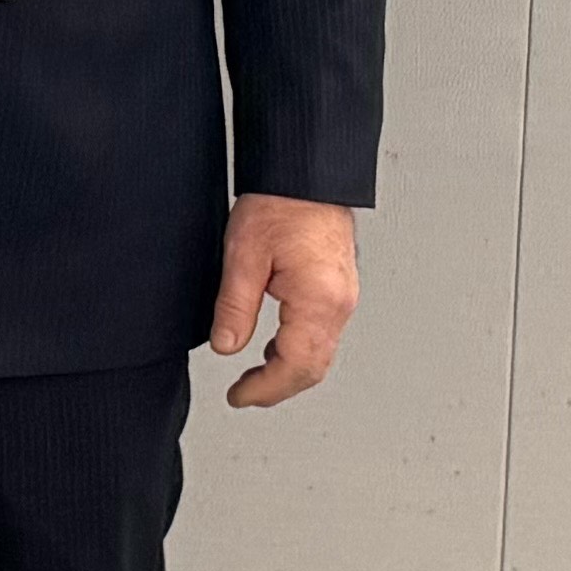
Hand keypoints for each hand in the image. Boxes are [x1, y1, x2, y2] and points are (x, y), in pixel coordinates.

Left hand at [206, 196, 359, 405]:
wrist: (307, 174)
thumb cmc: (281, 203)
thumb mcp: (243, 255)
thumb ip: (235, 306)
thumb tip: (226, 346)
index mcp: (318, 300)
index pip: (295, 366)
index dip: (265, 389)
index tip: (238, 397)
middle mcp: (339, 304)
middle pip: (313, 368)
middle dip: (278, 388)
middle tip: (244, 394)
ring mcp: (344, 297)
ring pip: (321, 354)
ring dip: (289, 371)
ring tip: (254, 377)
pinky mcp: (339, 289)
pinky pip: (323, 335)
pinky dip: (299, 351)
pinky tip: (274, 348)